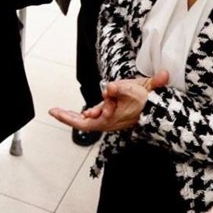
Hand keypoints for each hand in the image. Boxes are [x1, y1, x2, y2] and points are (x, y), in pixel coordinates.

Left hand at [49, 71, 169, 132]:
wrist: (159, 108)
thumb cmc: (146, 100)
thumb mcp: (133, 90)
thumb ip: (119, 88)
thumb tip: (108, 88)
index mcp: (110, 119)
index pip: (85, 123)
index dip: (70, 119)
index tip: (57, 112)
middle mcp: (108, 121)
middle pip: (83, 124)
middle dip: (66, 118)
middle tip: (52, 111)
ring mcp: (110, 119)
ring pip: (88, 120)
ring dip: (74, 116)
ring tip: (60, 112)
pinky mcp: (114, 115)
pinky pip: (95, 116)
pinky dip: (86, 113)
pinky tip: (81, 112)